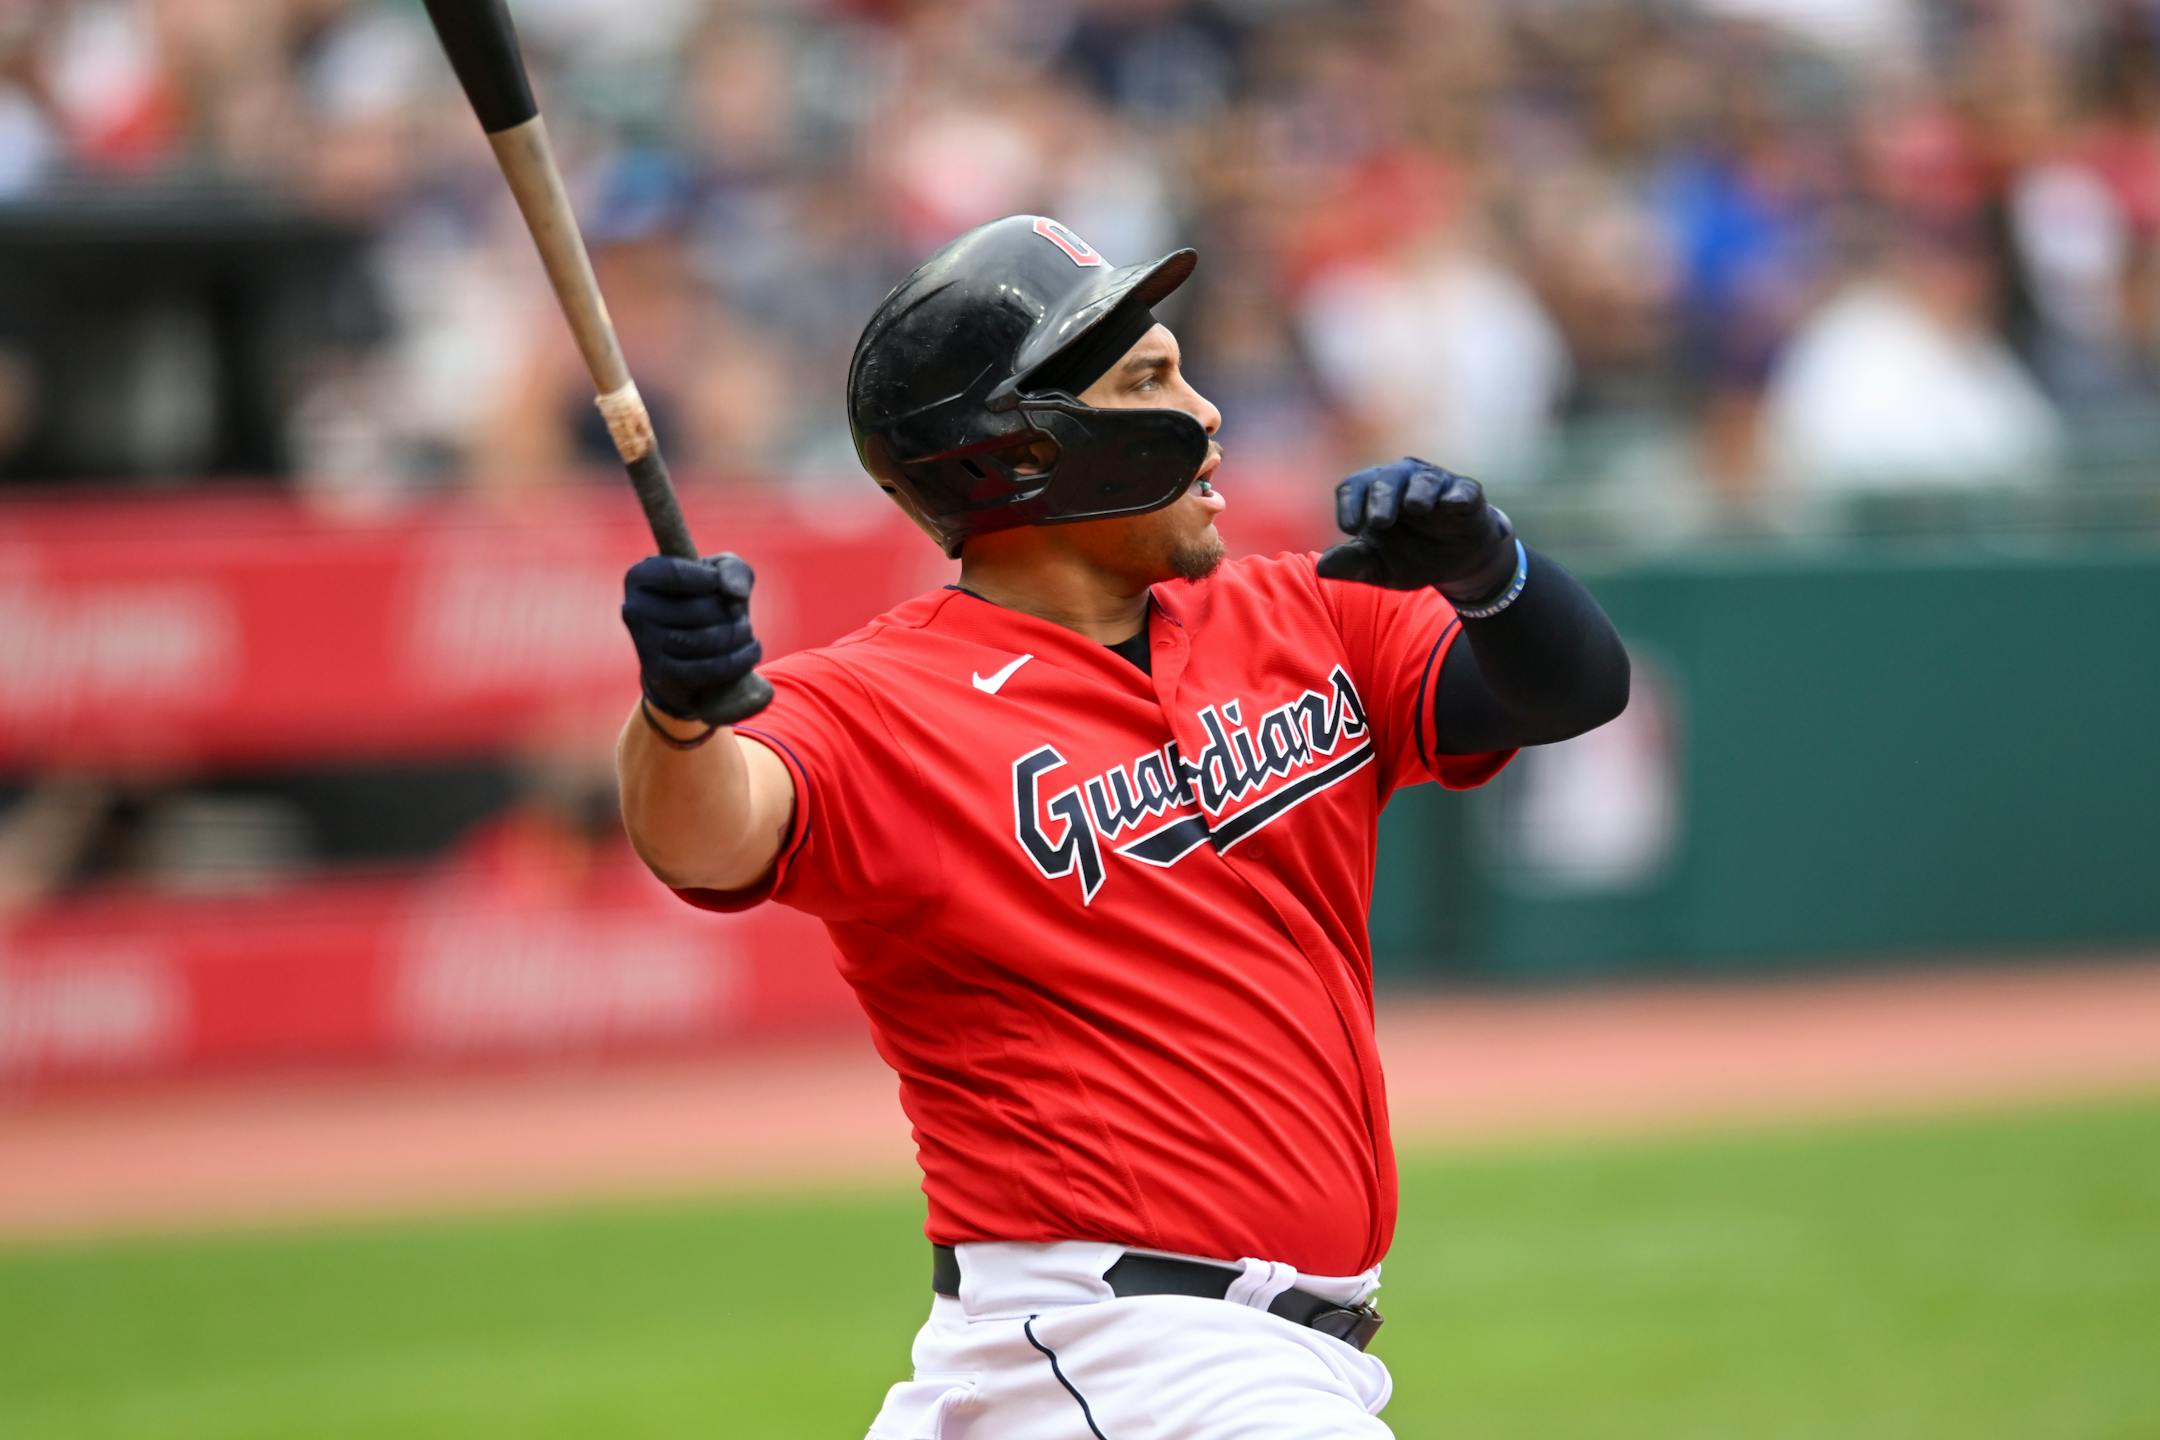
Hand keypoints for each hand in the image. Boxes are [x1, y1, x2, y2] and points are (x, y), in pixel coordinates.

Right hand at [621, 553, 762, 722]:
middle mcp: (634, 609)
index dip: (712, 580)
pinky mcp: (661, 673)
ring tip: (745, 631)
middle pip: (697, 610)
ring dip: (738, 635)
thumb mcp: (721, 575)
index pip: (678, 574)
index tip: (722, 587)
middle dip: (730, 612)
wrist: (690, 651)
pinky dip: (739, 660)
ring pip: (703, 641)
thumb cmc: (706, 601)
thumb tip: (734, 591)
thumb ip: (732, 569)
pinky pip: (708, 669)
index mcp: (641, 576)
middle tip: (738, 613)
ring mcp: (644, 644)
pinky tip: (751, 650)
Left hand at [1315, 457, 1517, 605]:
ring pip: (1423, 479)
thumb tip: (1321, 569)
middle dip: (1381, 498)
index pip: (1353, 487)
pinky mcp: (1466, 493)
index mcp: (1372, 493)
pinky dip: (1456, 495)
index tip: (1349, 529)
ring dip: (1417, 492)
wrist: (1456, 567)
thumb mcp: (1378, 568)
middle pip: (1385, 479)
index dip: (1349, 505)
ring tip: (1415, 508)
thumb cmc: (1410, 558)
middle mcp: (1402, 480)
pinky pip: (1461, 489)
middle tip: (1378, 522)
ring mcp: (1435, 484)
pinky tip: (1451, 505)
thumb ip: (1352, 565)